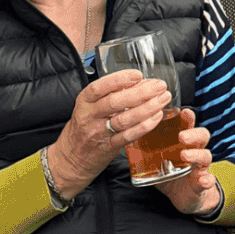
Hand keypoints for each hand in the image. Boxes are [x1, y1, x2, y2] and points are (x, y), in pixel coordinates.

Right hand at [47, 70, 171, 197]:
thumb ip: (110, 95)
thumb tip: (140, 83)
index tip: (138, 74)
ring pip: (124, 119)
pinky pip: (129, 136)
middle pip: (115, 102)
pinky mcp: (108, 147)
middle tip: (159, 86)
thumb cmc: (85, 128)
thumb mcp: (89, 107)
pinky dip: (145, 126)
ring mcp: (99, 133)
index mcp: (84, 102)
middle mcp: (90, 116)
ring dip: (147, 108)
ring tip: (163, 98)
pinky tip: (157, 116)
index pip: (99, 87)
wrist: (71, 158)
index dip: (119, 79)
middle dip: (141, 92)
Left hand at [155, 107, 220, 215]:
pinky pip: (208, 180)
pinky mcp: (202, 183)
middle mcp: (195, 151)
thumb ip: (145, 149)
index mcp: (184, 143)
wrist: (184, 196)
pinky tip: (203, 181)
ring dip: (196, 154)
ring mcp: (200, 167)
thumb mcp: (157, 159)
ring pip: (205, 156)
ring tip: (185, 156)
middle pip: (202, 136)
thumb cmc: (171, 172)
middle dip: (193, 134)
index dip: (188, 118)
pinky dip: (207, 180)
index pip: (188, 126)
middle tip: (181, 136)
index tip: (184, 112)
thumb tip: (124, 137)